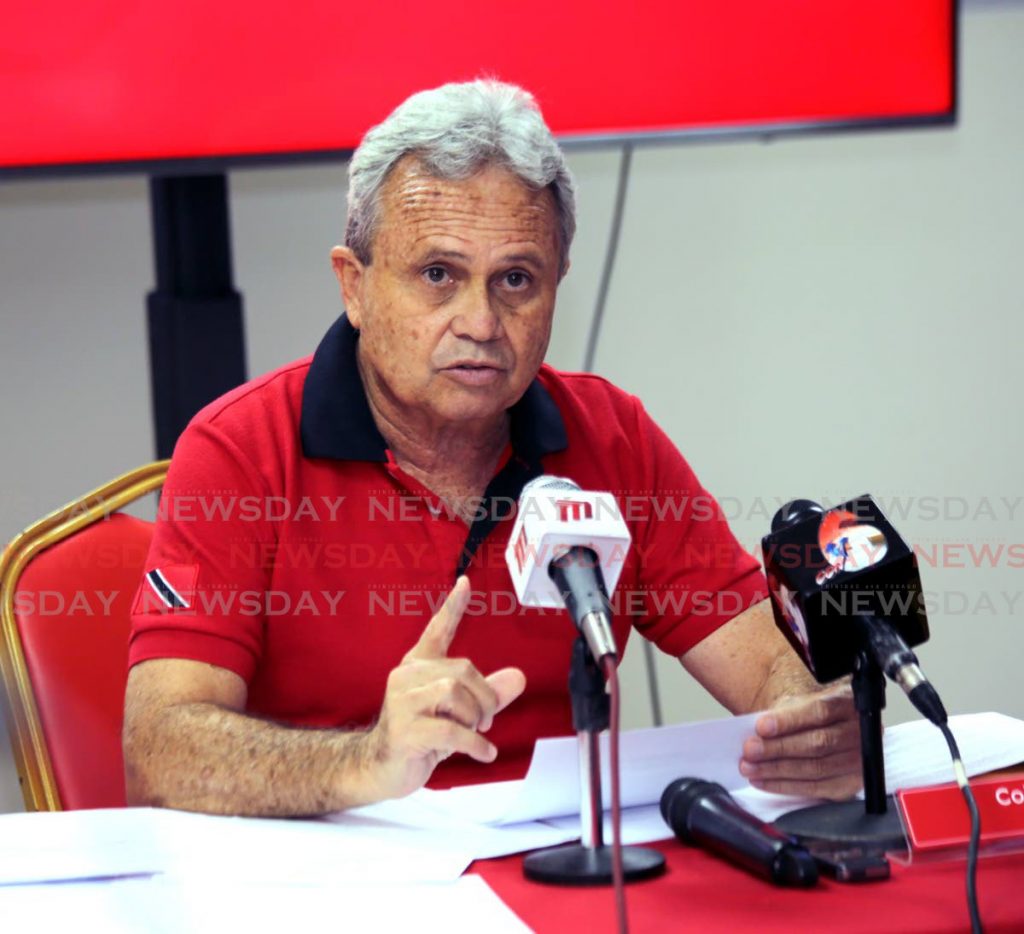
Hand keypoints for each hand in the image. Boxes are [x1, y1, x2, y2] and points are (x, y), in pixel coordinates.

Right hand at [362, 576, 525, 798]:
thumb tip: (519, 678)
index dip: (453, 607)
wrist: (380, 768)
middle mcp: (407, 677)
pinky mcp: (405, 730)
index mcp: (418, 666)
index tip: (465, 582)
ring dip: (475, 718)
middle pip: (462, 670)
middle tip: (486, 721)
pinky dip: (475, 743)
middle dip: (484, 698)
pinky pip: (451, 730)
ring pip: (454, 694)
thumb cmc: (421, 735)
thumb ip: (488, 693)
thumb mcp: (459, 713)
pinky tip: (484, 753)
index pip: (437, 630)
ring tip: (475, 734)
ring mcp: (402, 702)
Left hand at [739, 681, 862, 799]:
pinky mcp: (850, 785)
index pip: (819, 712)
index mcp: (847, 704)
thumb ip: (784, 714)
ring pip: (815, 769)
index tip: (761, 726)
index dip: (788, 721)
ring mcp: (859, 761)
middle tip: (749, 751)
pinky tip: (763, 781)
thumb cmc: (810, 716)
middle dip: (778, 749)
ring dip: (777, 770)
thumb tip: (756, 732)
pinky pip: (815, 789)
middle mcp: (860, 733)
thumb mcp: (801, 704)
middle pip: (817, 743)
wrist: (831, 730)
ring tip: (750, 768)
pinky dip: (785, 786)